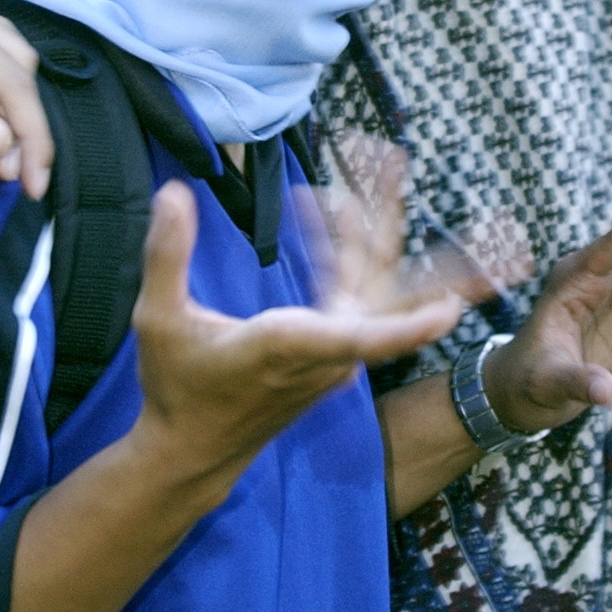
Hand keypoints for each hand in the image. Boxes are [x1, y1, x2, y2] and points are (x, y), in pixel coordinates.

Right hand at [126, 167, 470, 487]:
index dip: (409, 325)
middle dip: (392, 220)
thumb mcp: (158, 321)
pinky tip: (333, 210)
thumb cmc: (177, 388)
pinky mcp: (333, 350)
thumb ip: (167, 256)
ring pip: (374, 282)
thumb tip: (172, 192)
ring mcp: (334, 352)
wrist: (195, 450)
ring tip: (383, 166)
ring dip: (376, 224)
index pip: (361, 337)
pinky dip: (350, 247)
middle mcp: (324, 350)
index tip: (452, 309)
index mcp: (288, 345)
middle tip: (397, 161)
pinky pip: (358, 291)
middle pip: (379, 284)